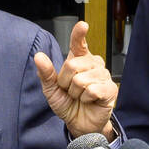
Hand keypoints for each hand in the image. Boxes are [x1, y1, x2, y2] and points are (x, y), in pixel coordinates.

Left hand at [34, 20, 118, 138]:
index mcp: (78, 60)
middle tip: (71, 91)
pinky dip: (86, 99)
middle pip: (72, 65)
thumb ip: (46, 73)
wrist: (79, 123)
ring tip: (80, 97)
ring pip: (81, 80)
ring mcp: (103, 76)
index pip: (78, 44)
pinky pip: (92, 90)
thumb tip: (38, 56)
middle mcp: (92, 64)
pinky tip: (90, 100)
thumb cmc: (68, 104)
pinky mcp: (110, 89)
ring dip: (76, 93)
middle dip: (65, 83)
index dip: (79, 34)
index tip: (82, 25)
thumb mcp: (51, 90)